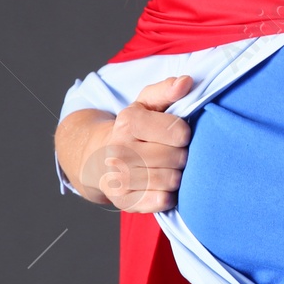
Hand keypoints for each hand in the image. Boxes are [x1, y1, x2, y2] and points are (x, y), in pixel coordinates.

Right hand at [94, 75, 193, 212]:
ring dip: (176, 175)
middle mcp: (119, 150)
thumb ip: (167, 90)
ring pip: (172, 181)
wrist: (98, 157)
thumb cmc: (133, 129)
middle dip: (181, 155)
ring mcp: (119, 178)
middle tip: (170, 152)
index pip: (179, 133)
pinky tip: (159, 185)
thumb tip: (186, 82)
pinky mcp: (122, 201)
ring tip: (165, 168)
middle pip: (177, 158)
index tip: (175, 134)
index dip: (183, 134)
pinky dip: (167, 195)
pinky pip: (163, 201)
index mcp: (128, 122)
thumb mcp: (146, 104)